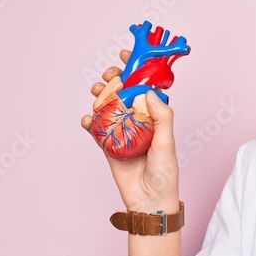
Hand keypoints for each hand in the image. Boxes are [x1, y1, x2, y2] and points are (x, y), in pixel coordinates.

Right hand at [80, 49, 180, 212]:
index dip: (135, 69)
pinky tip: (88, 120)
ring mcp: (121, 132)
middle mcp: (137, 121)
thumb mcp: (166, 143)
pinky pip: (95, 129)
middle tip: (108, 76)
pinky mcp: (107, 145)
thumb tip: (148, 91)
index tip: (126, 54)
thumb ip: (162, 118)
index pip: (144, 86)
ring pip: (106, 107)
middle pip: (122, 93)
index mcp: (154, 116)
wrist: (149, 201)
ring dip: (99, 96)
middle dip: (113, 80)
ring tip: (96, 93)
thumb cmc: (164, 173)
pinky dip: (89, 122)